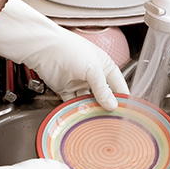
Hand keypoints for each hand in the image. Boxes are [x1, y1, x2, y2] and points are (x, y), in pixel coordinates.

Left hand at [0, 0, 128, 109]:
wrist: (44, 48)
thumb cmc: (70, 49)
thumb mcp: (93, 69)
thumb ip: (103, 89)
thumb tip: (112, 105)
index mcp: (104, 66)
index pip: (118, 85)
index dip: (122, 98)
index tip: (125, 113)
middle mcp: (92, 74)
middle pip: (103, 95)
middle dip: (105, 106)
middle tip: (110, 120)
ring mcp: (78, 82)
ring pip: (88, 101)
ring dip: (90, 109)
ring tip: (94, 120)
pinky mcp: (65, 88)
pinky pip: (73, 102)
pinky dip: (76, 109)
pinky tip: (80, 115)